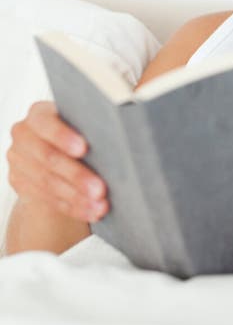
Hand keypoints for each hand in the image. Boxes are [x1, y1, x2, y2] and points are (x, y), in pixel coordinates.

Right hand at [7, 101, 108, 222]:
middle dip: (76, 175)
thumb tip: (121, 133)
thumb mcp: (82, 122)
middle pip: (48, 157)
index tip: (84, 149)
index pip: (46, 123)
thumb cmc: (78, 130)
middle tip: (100, 189)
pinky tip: (91, 211)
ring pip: (47, 183)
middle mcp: (24, 135)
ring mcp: (19, 161)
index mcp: (38, 113)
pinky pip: (47, 199)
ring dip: (77, 197)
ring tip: (100, 205)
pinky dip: (73, 207)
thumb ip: (92, 124)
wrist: (57, 152)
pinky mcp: (20, 183)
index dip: (63, 136)